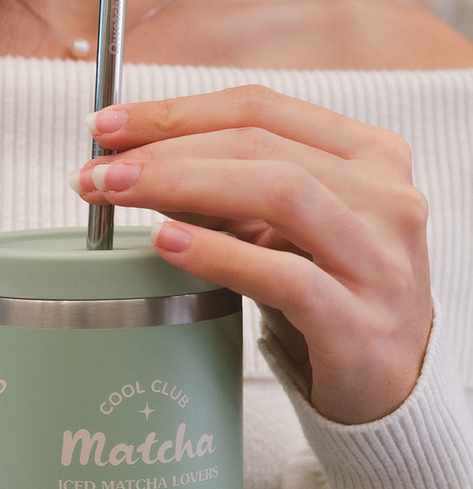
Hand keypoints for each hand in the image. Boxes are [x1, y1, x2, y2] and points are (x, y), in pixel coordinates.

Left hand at [71, 86, 432, 424]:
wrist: (388, 380)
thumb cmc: (330, 290)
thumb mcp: (281, 227)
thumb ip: (224, 191)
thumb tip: (137, 164)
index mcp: (367, 156)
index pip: (258, 109)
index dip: (176, 111)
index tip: (111, 126)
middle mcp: (384, 196)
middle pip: (259, 144)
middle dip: (165, 149)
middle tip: (100, 169)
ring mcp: (379, 258)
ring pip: (279, 192)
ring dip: (182, 185)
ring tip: (117, 193)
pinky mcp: (361, 321)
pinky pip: (285, 276)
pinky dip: (218, 254)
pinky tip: (166, 244)